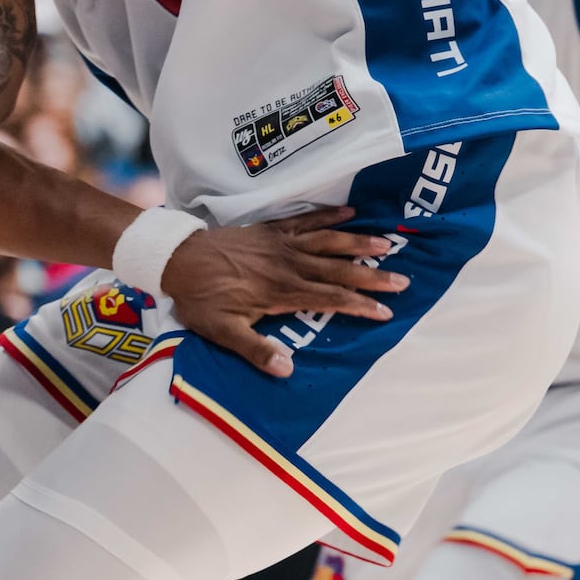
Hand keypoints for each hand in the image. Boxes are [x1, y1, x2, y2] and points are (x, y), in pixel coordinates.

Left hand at [160, 207, 406, 379]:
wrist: (176, 258)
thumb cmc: (199, 299)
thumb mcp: (221, 331)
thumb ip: (254, 350)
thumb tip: (286, 369)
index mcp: (281, 292)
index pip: (329, 300)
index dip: (359, 306)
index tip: (385, 311)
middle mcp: (288, 265)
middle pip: (338, 271)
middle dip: (372, 276)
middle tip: (403, 279)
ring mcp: (280, 243)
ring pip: (328, 242)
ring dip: (359, 242)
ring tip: (388, 242)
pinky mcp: (270, 228)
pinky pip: (305, 219)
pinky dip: (328, 214)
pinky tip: (350, 211)